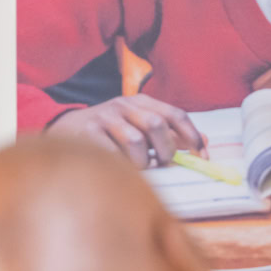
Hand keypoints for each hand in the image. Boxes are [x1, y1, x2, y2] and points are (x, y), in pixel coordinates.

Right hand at [46, 95, 203, 167]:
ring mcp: (105, 117)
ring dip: (142, 162)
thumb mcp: (140, 125)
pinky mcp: (88, 133)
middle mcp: (124, 105)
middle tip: (162, 163)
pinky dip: (122, 165)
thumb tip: (204, 143)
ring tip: (137, 167)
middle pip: (156, 125)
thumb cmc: (111, 131)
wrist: (66, 128)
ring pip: (136, 141)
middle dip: (165, 150)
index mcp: (141, 102)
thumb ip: (170, 134)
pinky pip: (113, 153)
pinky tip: (119, 168)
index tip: (202, 156)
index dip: (191, 136)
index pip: (174, 114)